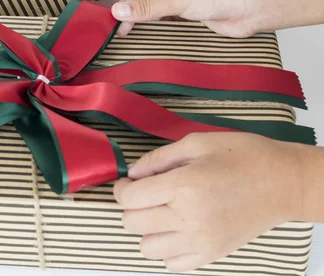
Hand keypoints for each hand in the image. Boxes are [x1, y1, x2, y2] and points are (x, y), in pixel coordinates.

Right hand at [112, 0, 264, 37]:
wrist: (251, 9)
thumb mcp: (178, 1)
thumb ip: (147, 8)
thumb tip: (116, 11)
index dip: (126, 7)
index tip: (114, 26)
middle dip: (132, 15)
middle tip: (118, 35)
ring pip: (154, 11)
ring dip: (143, 23)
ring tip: (128, 38)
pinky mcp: (189, 14)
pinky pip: (166, 21)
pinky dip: (157, 29)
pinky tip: (148, 38)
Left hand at [113, 132, 304, 272]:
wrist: (285, 182)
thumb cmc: (245, 156)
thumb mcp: (198, 143)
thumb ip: (158, 158)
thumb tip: (133, 173)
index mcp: (184, 186)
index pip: (130, 198)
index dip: (121, 188)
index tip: (127, 182)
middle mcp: (189, 218)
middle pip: (132, 223)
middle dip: (131, 206)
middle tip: (144, 194)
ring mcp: (201, 241)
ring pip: (147, 248)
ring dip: (147, 230)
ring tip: (161, 213)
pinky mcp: (213, 254)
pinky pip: (172, 264)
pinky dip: (167, 249)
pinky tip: (176, 230)